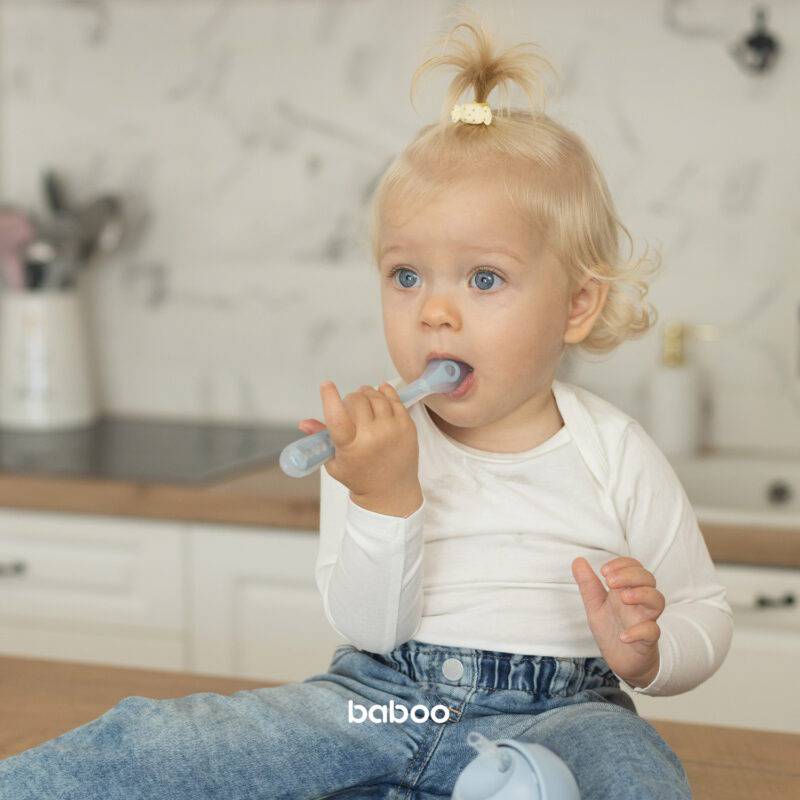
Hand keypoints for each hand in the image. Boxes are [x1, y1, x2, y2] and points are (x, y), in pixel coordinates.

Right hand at [299, 381, 421, 514]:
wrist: (390, 491)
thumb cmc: (359, 476)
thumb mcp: (334, 462)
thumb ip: (320, 439)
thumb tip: (303, 423)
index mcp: (350, 447)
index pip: (336, 417)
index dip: (329, 397)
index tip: (326, 385)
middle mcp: (372, 437)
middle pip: (357, 400)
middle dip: (351, 399)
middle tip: (350, 405)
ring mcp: (392, 430)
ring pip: (376, 396)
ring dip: (367, 393)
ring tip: (364, 400)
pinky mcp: (408, 426)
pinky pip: (395, 399)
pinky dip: (385, 393)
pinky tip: (380, 394)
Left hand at [572, 556, 664, 688]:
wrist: (621, 661)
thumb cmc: (611, 629)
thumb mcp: (595, 605)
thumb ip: (588, 584)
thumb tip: (578, 560)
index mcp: (626, 590)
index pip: (634, 567)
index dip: (623, 564)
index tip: (604, 571)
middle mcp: (639, 602)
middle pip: (648, 579)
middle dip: (630, 575)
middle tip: (610, 581)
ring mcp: (645, 619)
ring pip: (657, 600)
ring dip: (641, 594)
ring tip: (623, 597)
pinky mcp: (648, 640)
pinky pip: (652, 632)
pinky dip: (639, 631)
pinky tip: (623, 635)